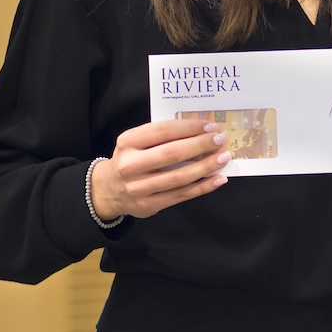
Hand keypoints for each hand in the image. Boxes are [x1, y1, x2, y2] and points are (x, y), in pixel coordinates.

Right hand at [89, 120, 231, 220]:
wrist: (108, 190)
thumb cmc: (130, 160)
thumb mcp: (135, 143)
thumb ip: (161, 137)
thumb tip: (200, 131)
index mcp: (127, 143)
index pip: (162, 131)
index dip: (189, 127)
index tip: (210, 126)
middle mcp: (130, 165)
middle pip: (172, 153)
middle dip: (200, 145)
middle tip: (220, 140)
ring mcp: (138, 188)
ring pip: (179, 177)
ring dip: (205, 167)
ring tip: (223, 158)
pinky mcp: (148, 205)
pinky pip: (181, 195)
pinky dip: (203, 187)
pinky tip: (218, 179)